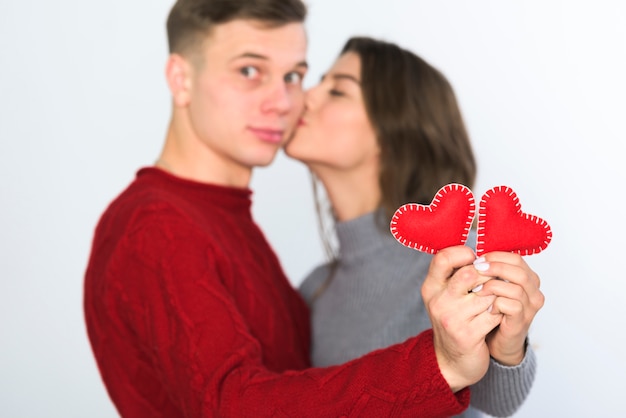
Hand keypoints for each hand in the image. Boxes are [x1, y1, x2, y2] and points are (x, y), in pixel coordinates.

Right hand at [422, 246, 502, 391]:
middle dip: (488, 276)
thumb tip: (480, 253)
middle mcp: (438, 301)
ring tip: (494, 301)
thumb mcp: (446, 296)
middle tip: (493, 282)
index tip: (475, 259)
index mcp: (430, 288)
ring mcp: (451, 319)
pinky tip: (496, 316)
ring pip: (487, 294)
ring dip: (496, 296)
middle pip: (469, 273)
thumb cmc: (455, 321)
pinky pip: (494, 313)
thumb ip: (455, 274)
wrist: (452, 360)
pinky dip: (500, 313)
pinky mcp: (467, 335)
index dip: (463, 254)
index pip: (442, 258)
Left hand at [471, 252, 544, 365]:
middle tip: (476, 269)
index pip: (516, 258)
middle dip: (494, 267)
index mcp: (527, 279)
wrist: (495, 341)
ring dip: (492, 285)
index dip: (495, 256)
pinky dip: (496, 303)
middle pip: (518, 270)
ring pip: (516, 287)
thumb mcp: (491, 287)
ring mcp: (530, 307)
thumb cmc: (491, 311)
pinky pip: (513, 306)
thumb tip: (469, 253)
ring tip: (476, 289)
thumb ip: (488, 272)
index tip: (477, 259)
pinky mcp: (522, 321)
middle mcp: (533, 291)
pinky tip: (485, 306)